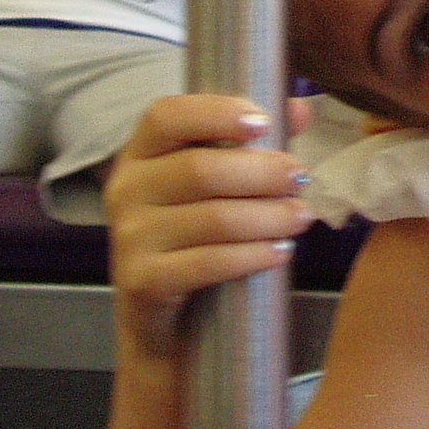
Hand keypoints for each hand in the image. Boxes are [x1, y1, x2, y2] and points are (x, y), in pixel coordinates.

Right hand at [107, 95, 310, 354]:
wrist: (159, 318)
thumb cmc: (193, 236)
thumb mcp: (217, 185)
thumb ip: (254, 145)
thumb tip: (301, 110)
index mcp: (139, 153)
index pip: (166, 116)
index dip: (215, 113)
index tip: (264, 122)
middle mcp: (126, 189)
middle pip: (200, 169)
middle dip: (262, 172)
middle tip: (301, 178)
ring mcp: (130, 237)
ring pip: (211, 218)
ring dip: (268, 216)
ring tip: (302, 216)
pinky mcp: (142, 282)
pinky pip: (206, 263)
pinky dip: (251, 256)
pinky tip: (281, 252)